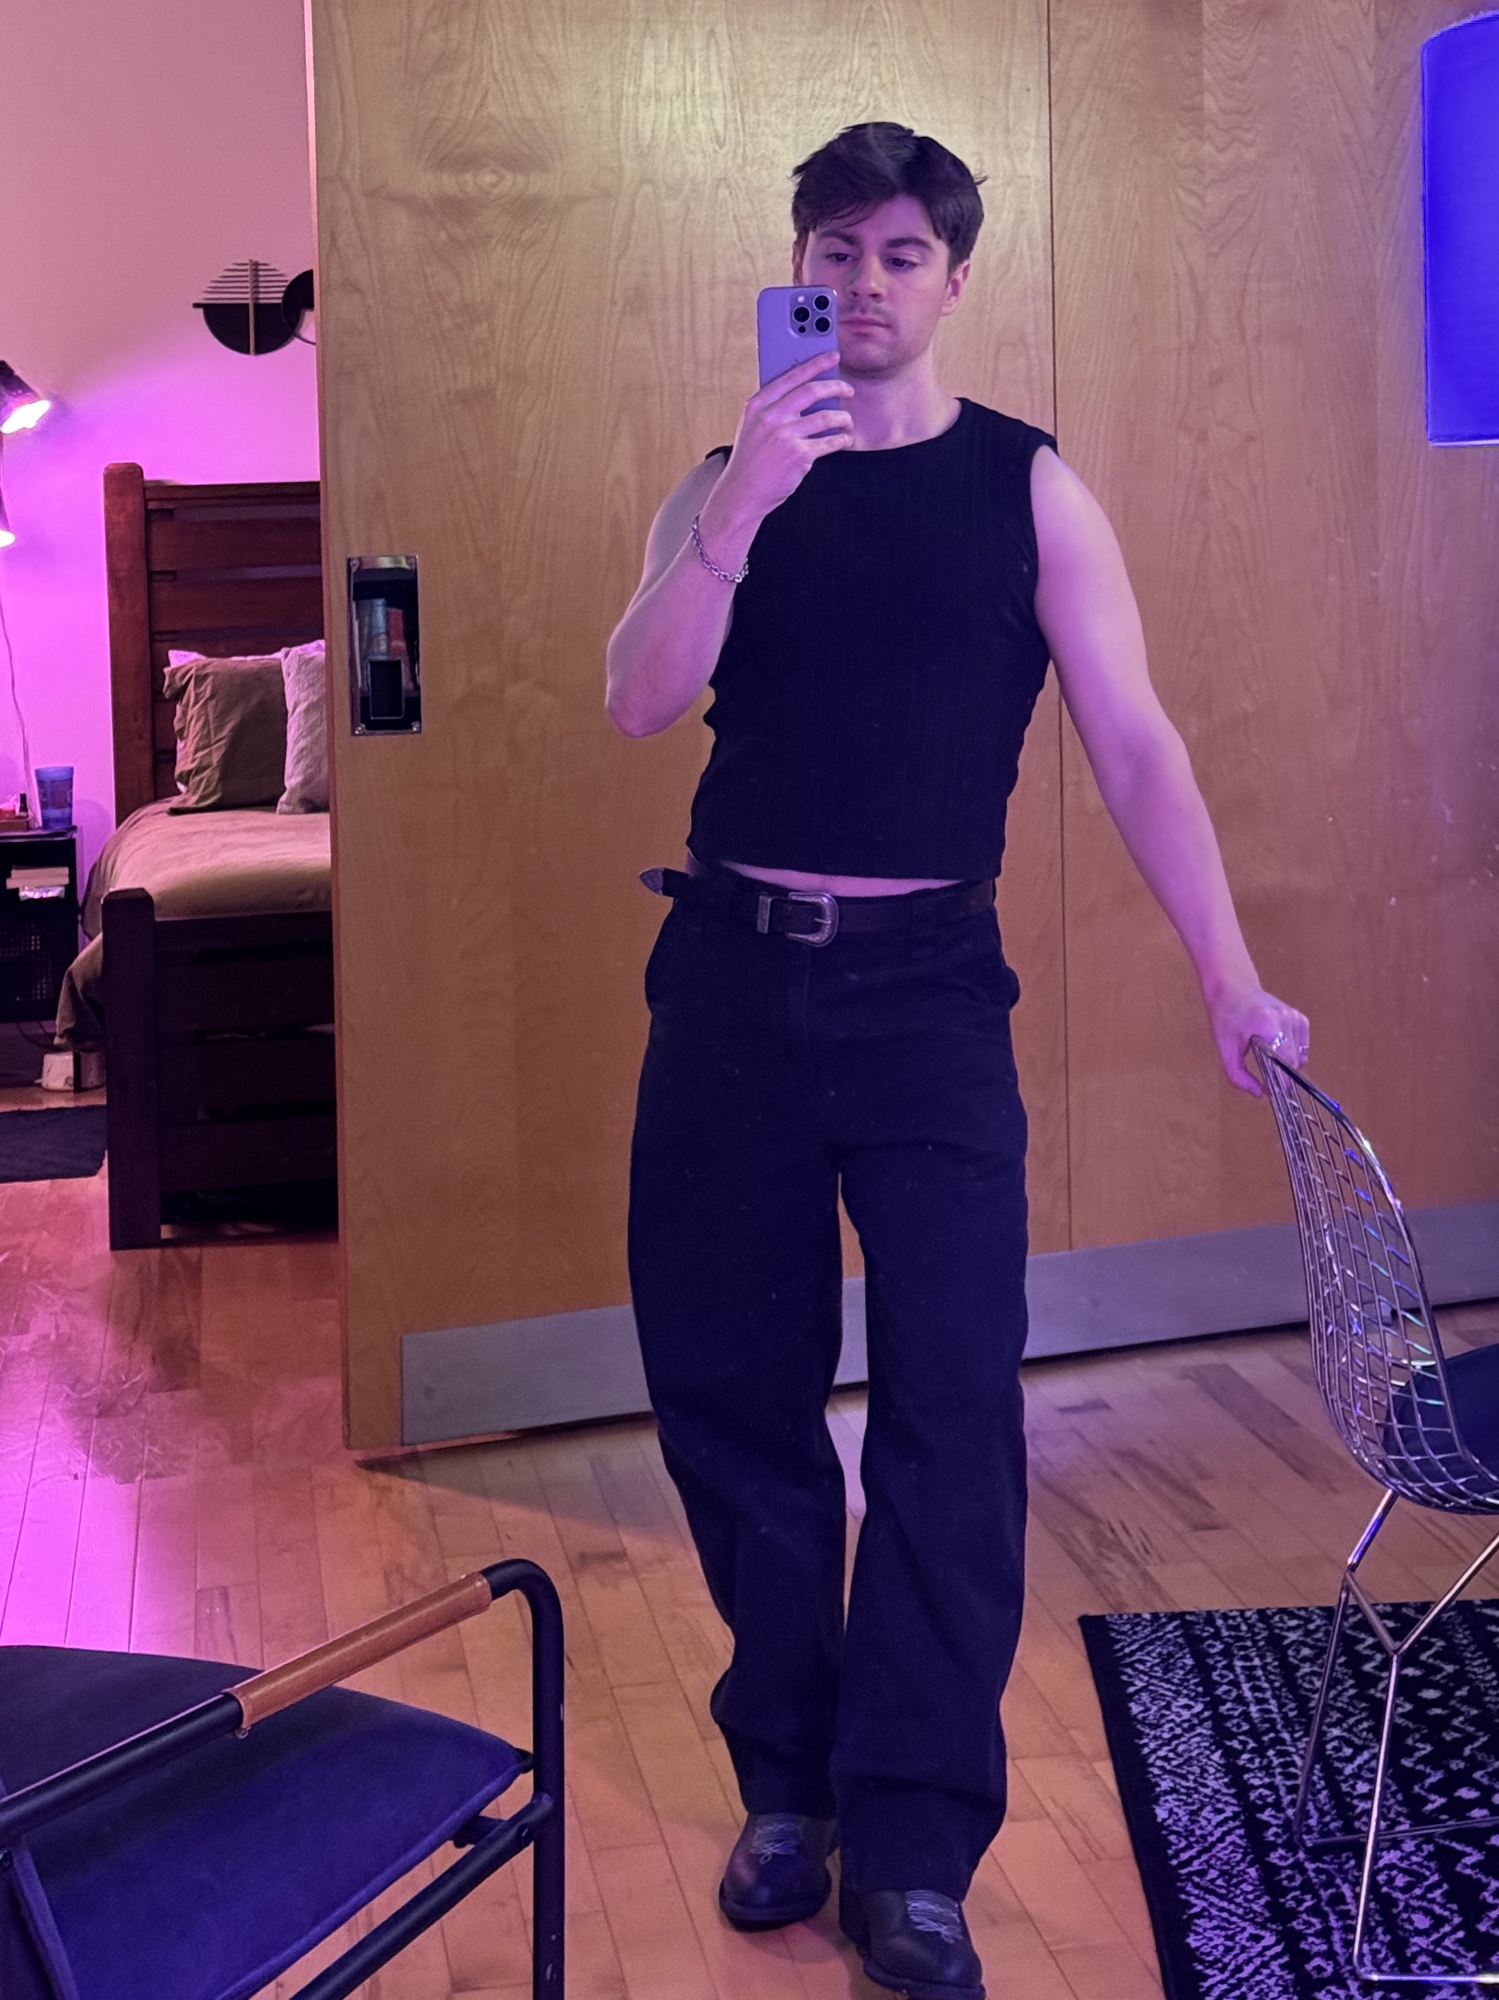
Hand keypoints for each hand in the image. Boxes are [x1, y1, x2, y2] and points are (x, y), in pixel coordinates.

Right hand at [702, 351, 854, 537]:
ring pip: (827, 417)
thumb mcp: (751, 426)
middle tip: (848, 390)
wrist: (741, 493)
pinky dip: (841, 440)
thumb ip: (772, 408)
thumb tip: (806, 390)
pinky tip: (843, 440)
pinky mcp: (800, 456)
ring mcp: (786, 436)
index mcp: (758, 405)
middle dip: (837, 387)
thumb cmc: (750, 460)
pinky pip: (830, 442)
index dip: (816, 364)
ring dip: (843, 419)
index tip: (832, 357)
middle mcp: (771, 417)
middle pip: (813, 391)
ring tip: (846, 422)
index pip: (792, 376)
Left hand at [1205, 983, 1309, 1094]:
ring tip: (1268, 1056)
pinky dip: (1292, 1053)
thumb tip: (1260, 1093)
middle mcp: (1286, 1019)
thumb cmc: (1226, 1017)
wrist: (1234, 988)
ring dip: (1287, 1064)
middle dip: (1282, 1074)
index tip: (1271, 1091)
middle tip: (1266, 1076)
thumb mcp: (1225, 1049)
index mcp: (1267, 1024)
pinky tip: (1276, 1047)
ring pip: (1300, 1056)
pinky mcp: (1301, 1018)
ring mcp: (1295, 1017)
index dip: (1280, 1081)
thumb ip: (1238, 1075)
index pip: (1284, 1062)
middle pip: (1294, 1062)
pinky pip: (1302, 1047)